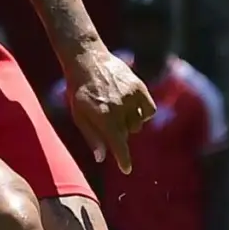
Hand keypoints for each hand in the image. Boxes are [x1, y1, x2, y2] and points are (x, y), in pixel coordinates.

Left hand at [62, 43, 154, 173]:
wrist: (88, 60)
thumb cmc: (80, 90)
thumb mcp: (79, 115)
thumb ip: (92, 137)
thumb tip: (101, 158)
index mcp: (103, 117)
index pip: (118, 144)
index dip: (123, 159)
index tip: (126, 169)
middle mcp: (119, 108)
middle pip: (128, 133)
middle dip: (120, 131)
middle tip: (108, 117)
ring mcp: (131, 97)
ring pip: (139, 123)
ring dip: (131, 121)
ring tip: (118, 108)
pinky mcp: (140, 87)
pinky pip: (149, 110)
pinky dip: (143, 112)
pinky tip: (132, 106)